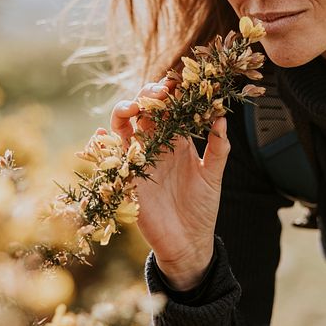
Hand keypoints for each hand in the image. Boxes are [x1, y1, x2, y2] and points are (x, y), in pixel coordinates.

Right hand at [110, 79, 230, 290]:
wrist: (188, 242)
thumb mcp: (213, 177)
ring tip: (134, 106)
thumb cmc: (202, 209)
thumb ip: (218, 148)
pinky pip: (111, 155)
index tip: (180, 82)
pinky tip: (105, 134)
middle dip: (149, 95)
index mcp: (178, 140)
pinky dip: (103, 142)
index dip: (173, 93)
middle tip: (160, 93)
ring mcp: (140, 158)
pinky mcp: (127, 176)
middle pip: (145, 109)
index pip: (171, 108)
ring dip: (125, 110)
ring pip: (124, 124)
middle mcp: (157, 144)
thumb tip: (222, 117)